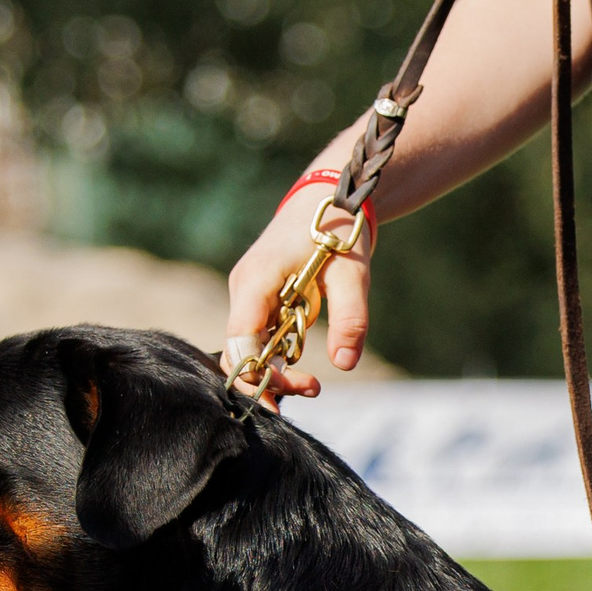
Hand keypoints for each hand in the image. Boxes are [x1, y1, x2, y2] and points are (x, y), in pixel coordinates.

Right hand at [224, 183, 370, 399]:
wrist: (327, 199)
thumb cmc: (339, 230)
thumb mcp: (353, 274)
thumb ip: (350, 318)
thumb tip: (344, 364)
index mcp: (257, 280)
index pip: (240, 338)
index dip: (258, 371)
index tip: (296, 387)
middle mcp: (244, 290)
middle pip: (238, 350)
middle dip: (266, 380)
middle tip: (311, 391)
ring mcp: (248, 296)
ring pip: (247, 348)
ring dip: (273, 372)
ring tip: (312, 387)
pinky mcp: (259, 302)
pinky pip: (259, 339)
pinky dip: (276, 359)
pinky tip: (301, 374)